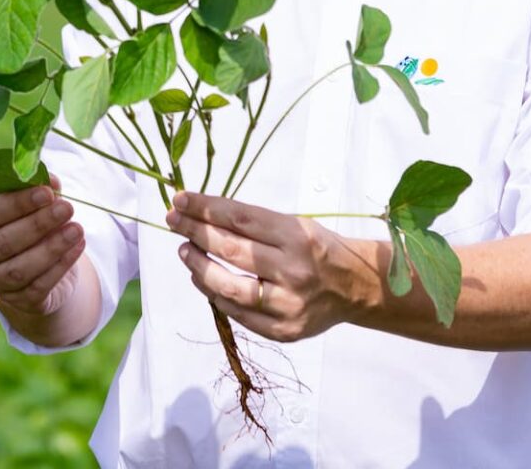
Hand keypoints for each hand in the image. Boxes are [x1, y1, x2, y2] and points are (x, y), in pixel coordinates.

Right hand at [0, 173, 85, 316]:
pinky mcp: (18, 300)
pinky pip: (39, 286)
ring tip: (77, 229)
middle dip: (38, 224)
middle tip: (67, 208)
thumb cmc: (31, 224)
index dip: (16, 204)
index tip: (47, 193)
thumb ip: (40, 190)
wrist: (38, 267)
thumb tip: (52, 181)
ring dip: (52, 248)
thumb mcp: (33, 204)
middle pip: (4, 242)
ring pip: (20, 269)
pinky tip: (78, 247)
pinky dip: (61, 266)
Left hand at [166, 190, 356, 342]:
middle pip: (231, 250)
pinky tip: (202, 279)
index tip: (180, 200)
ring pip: (229, 286)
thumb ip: (254, 224)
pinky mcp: (283, 330)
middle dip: (195, 232)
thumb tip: (204, 215)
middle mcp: (293, 270)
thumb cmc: (319, 250)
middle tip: (173, 221)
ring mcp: (287, 304)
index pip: (239, 219)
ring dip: (199, 266)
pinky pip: (238, 314)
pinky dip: (215, 295)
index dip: (205, 208)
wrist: (357, 288)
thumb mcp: (295, 225)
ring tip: (185, 250)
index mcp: (297, 236)